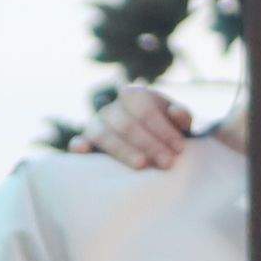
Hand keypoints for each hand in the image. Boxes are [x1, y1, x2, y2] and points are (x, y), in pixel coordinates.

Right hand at [70, 85, 195, 170]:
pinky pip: (78, 142)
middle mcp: (112, 107)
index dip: (163, 129)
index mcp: (134, 94)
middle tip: (168, 163)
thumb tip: (176, 112)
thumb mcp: (180, 123)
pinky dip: (79, 146)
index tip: (180, 148)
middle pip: (126, 124)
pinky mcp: (86, 141)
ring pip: (103, 134)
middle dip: (149, 144)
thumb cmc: (168, 132)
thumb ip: (182, 117)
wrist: (151, 143)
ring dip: (123, 151)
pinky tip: (85, 152)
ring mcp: (96, 123)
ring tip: (142, 165)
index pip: (146, 109)